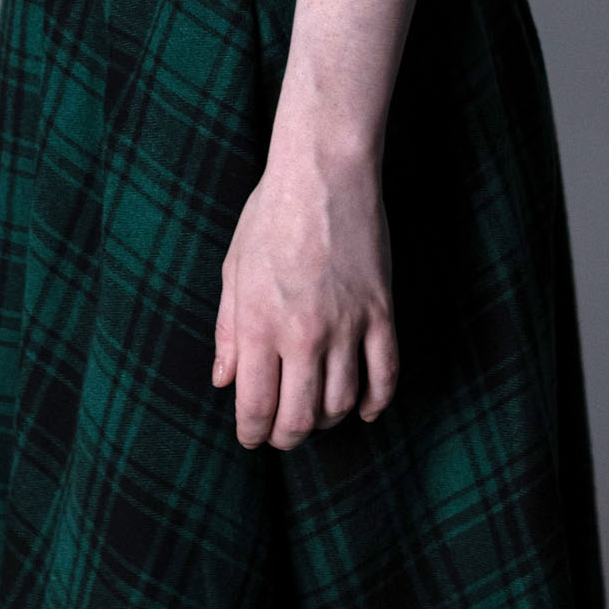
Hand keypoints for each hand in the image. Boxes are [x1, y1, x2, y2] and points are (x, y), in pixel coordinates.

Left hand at [211, 142, 397, 449]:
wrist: (324, 170)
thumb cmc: (271, 213)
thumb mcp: (234, 268)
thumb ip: (227, 330)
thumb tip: (223, 381)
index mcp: (259, 323)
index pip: (256, 407)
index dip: (252, 434)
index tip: (251, 437)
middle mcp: (304, 333)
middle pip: (300, 419)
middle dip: (286, 437)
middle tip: (281, 434)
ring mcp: (347, 324)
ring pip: (343, 404)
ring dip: (328, 420)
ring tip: (317, 413)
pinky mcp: (381, 311)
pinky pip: (386, 375)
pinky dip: (375, 402)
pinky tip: (363, 408)